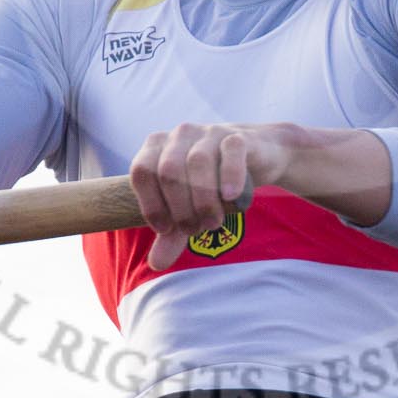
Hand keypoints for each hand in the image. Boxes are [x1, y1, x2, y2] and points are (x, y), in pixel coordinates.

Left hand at [128, 122, 290, 270]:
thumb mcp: (188, 209)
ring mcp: (208, 133)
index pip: (142, 172)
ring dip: (204, 200)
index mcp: (157, 147)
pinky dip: (229, 176)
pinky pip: (231, 152)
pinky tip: (230, 198)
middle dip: (181, 208)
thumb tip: (157, 264)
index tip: (166, 230)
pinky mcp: (237, 137)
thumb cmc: (211, 183)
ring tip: (213, 222)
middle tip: (195, 230)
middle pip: (169, 171)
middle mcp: (179, 135)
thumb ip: (171, 234)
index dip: (152, 205)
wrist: (255, 156)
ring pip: (198, 162)